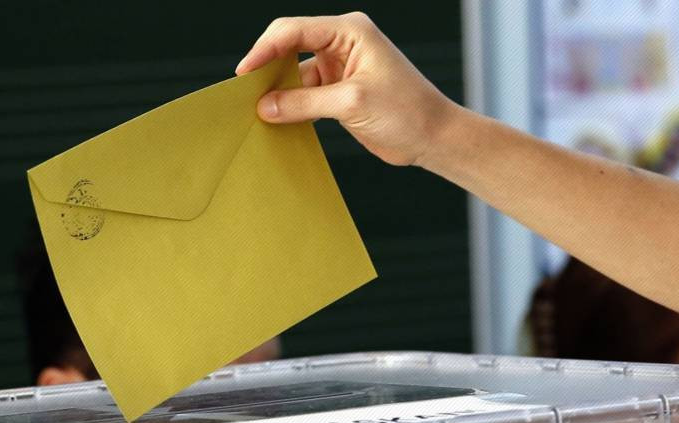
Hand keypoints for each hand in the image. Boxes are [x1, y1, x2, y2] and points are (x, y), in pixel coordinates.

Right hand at [236, 12, 456, 166]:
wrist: (433, 137)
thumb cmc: (407, 111)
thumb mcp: (351, 104)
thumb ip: (304, 103)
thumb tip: (266, 106)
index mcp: (349, 31)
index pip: (294, 31)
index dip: (264, 50)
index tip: (244, 74)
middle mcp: (342, 43)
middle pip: (289, 47)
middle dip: (267, 68)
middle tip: (245, 93)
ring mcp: (339, 68)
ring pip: (294, 74)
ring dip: (278, 92)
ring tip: (258, 111)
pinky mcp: (339, 92)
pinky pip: (304, 94)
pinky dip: (291, 107)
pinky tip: (277, 121)